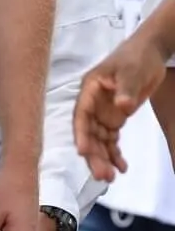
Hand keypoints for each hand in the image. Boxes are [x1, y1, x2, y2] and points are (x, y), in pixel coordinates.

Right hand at [75, 30, 166, 181]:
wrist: (150, 53)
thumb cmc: (136, 57)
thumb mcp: (132, 71)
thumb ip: (126, 89)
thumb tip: (122, 107)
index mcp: (90, 89)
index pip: (82, 114)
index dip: (81, 133)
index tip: (83, 151)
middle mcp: (93, 103)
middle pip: (89, 131)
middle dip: (93, 153)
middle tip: (103, 175)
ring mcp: (103, 111)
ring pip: (99, 138)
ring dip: (103, 157)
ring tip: (112, 177)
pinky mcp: (115, 117)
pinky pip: (111, 138)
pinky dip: (115, 153)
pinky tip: (123, 167)